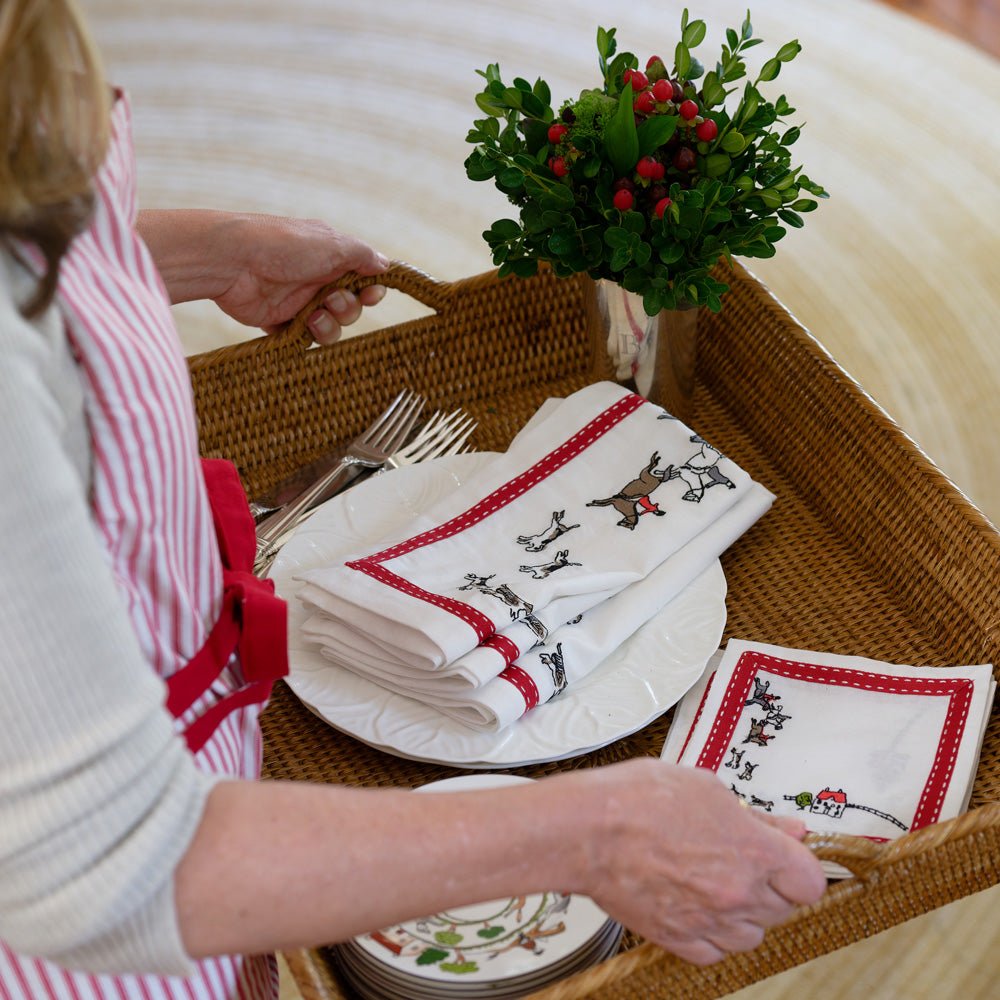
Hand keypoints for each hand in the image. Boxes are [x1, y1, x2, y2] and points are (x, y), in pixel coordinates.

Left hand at [137, 210, 389, 343]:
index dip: (371, 290)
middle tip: (330, 300)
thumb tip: (386, 265)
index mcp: (331, 257)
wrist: (232, 262)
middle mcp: (317, 279)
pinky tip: (297, 326)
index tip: (371, 294)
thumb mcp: (331, 243)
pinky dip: (306, 336)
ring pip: (331, 327)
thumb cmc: (283, 245)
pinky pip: (305, 339)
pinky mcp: (281, 321)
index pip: (363, 279)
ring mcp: (299, 301)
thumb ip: (362, 255)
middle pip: (351, 307)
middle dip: (347, 308)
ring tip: (312, 316)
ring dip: (329, 325)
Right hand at [567, 759, 825, 964]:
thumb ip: (754, 815)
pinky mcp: (678, 939)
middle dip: (768, 883)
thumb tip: (790, 829)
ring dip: (743, 912)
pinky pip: (715, 951)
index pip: (810, 880)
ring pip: (752, 934)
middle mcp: (738, 893)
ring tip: (713, 881)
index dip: (799, 865)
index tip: (785, 856)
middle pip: (783, 907)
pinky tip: (695, 904)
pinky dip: (712, 933)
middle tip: (737, 857)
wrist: (587, 831)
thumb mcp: (705, 787)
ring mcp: (709, 921)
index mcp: (752, 850)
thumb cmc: (637, 799)